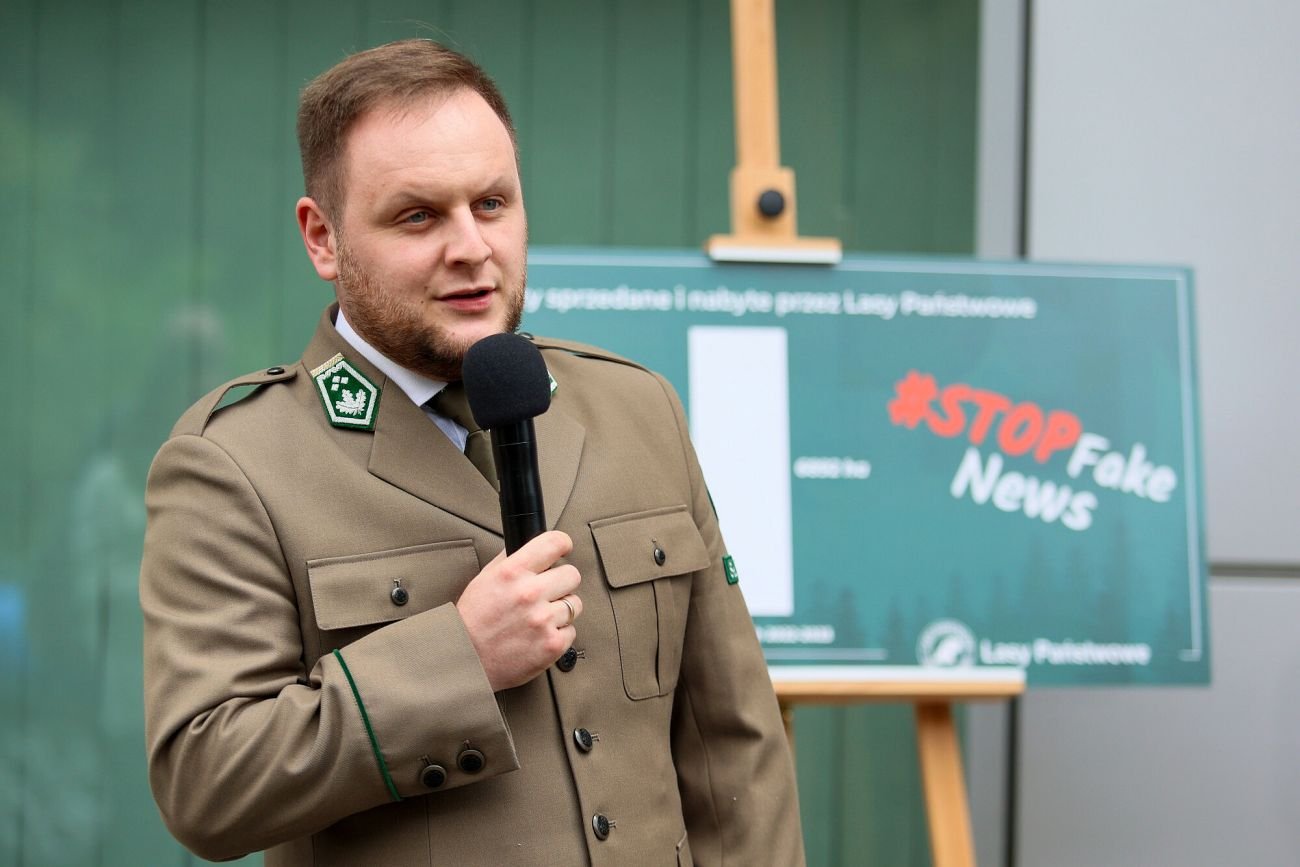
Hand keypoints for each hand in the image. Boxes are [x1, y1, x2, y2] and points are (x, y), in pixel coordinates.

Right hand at [455, 530, 583, 690]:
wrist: (466, 659)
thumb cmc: (473, 620)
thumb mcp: (485, 578)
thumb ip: (511, 560)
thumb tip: (533, 546)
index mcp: (512, 572)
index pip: (554, 543)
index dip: (562, 544)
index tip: (563, 549)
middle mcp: (529, 593)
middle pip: (572, 574)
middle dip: (561, 582)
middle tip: (548, 591)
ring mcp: (543, 620)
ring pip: (574, 604)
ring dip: (562, 609)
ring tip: (540, 617)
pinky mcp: (552, 645)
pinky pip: (571, 630)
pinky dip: (559, 633)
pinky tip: (540, 635)